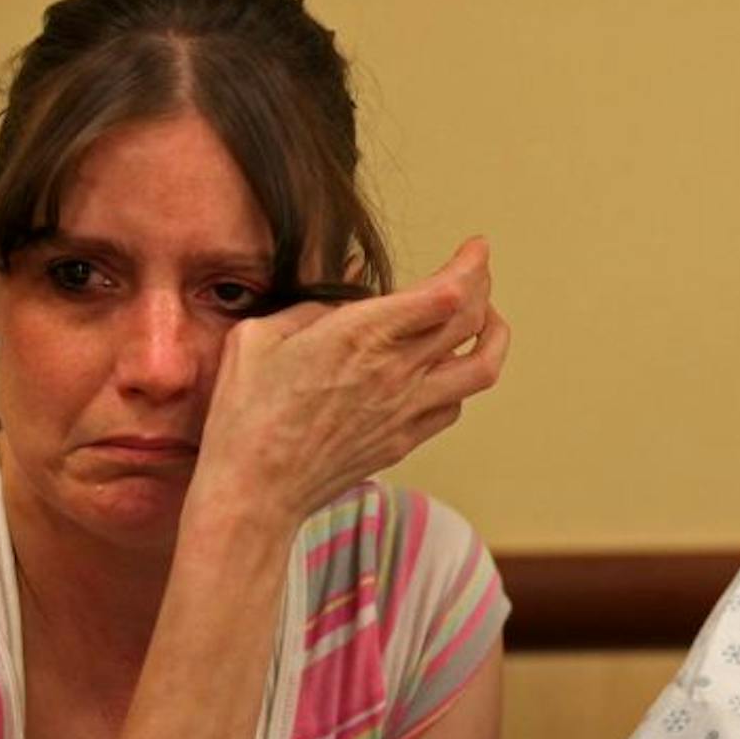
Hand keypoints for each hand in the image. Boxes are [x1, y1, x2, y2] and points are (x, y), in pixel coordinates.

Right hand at [195, 237, 509, 524]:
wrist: (255, 490)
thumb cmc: (247, 412)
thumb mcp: (260, 336)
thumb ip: (312, 303)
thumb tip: (349, 278)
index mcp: (363, 335)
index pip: (446, 294)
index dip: (471, 265)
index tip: (476, 248)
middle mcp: (397, 371)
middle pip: (474, 322)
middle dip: (485, 288)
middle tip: (478, 273)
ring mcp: (407, 410)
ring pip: (482, 368)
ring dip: (492, 336)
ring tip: (484, 320)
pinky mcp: (405, 441)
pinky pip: (455, 405)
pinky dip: (460, 380)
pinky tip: (445, 369)